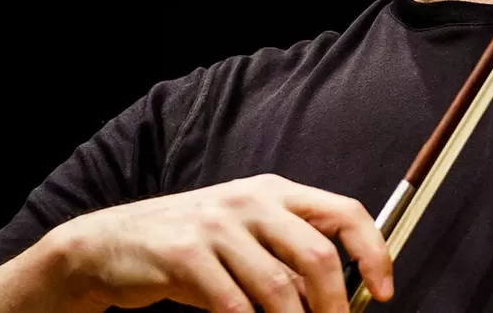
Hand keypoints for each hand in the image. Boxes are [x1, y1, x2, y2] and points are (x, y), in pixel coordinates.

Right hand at [38, 173, 391, 312]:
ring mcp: (216, 225)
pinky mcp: (185, 255)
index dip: (374, 253)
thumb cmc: (188, 246)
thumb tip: (336, 296)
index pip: (345, 212)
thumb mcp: (244, 236)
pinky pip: (234, 304)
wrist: (109, 245)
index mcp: (274, 191)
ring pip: (279, 287)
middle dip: (336, 305)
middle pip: (318, 255)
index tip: (383, 291)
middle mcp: (250, 201)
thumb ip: (287, 256)